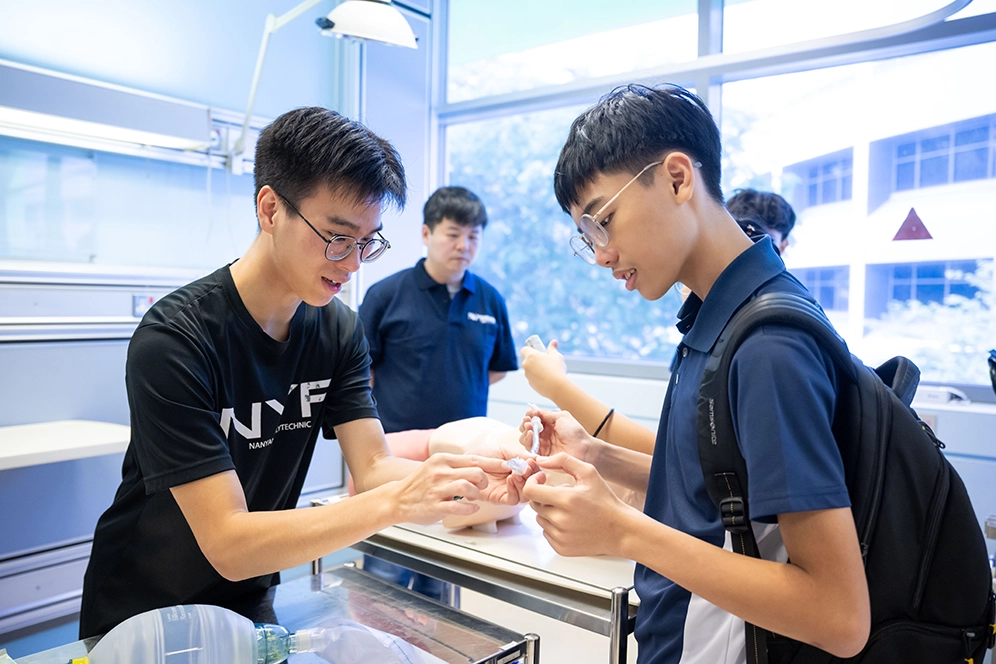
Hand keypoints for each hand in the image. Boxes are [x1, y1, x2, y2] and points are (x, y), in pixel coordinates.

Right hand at [392, 453, 507, 524]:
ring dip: (476, 494)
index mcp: (442, 460)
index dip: (493, 463)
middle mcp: (440, 472)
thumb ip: (455, 465)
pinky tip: (471, 508)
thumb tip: (481, 465)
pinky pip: (458, 506)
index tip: (507, 465)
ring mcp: (436, 489)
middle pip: (475, 471)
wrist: (397, 499)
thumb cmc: (420, 484)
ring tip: (474, 498)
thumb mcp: (436, 467)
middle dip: (484, 481)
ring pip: (468, 487)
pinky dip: (469, 508)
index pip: (474, 458)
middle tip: (482, 487)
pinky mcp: (434, 505)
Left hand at [462, 439, 540, 505]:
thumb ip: (520, 454)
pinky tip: (510, 479)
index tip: (533, 462)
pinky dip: (515, 491)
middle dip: (532, 477)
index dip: (536, 468)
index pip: (535, 472)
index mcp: (520, 469)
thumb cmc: (483, 454)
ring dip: (524, 484)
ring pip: (525, 495)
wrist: (465, 460)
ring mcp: (508, 490)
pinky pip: (513, 500)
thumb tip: (538, 458)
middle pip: (533, 485)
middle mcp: (516, 481)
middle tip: (527, 468)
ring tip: (516, 473)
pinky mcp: (499, 498)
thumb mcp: (504, 450)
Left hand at [520, 339, 568, 398]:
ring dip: (536, 369)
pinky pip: (532, 378)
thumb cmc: (557, 370)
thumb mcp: (557, 356)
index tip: (537, 351)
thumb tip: (554, 342)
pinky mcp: (530, 384)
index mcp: (531, 356)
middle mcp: (526, 365)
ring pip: (530, 370)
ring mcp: (527, 375)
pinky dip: (537, 378)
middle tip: (545, 361)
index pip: (524, 349)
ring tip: (548, 372)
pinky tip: (547, 379)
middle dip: (534, 360)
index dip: (529, 349)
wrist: (557, 387)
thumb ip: (553, 348)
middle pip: (527, 360)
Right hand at [520, 408, 593, 461]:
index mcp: (549, 424)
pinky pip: (529, 449)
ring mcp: (542, 445)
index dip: (529, 417)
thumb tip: (533, 410)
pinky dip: (527, 442)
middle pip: (527, 430)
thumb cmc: (575, 432)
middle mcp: (544, 435)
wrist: (583, 449)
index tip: (529, 416)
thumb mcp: (561, 417)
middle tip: (528, 423)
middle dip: (525, 425)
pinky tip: (531, 436)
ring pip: (526, 439)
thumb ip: (545, 414)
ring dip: (525, 433)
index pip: (533, 420)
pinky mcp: (541, 455)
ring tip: (530, 429)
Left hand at [523, 453, 634, 556]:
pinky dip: (553, 527)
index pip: (530, 491)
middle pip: (534, 504)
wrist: (620, 530)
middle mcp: (561, 520)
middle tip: (561, 495)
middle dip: (544, 496)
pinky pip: (546, 533)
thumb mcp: (589, 473)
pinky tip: (570, 523)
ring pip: (540, 519)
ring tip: (568, 510)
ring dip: (549, 512)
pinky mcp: (561, 548)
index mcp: (566, 500)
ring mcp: (560, 536)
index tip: (542, 480)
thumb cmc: (605, 501)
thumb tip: (542, 460)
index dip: (532, 482)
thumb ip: (563, 461)